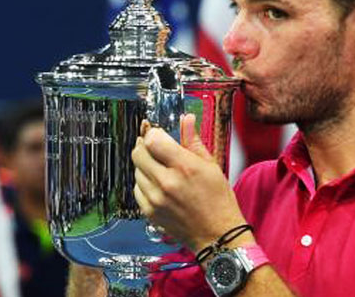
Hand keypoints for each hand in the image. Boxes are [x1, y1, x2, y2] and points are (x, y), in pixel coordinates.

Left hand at [131, 114, 246, 252]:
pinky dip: (144, 182)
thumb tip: (186, 119)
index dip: (153, 133)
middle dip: (145, 145)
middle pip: (138, 153)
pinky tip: (159, 184)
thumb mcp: (211, 165)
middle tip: (155, 146)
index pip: (152, 139)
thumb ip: (193, 141)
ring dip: (145, 164)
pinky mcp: (149, 211)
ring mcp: (155, 198)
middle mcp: (166, 182)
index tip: (158, 133)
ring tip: (162, 168)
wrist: (216, 235)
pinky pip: (136, 188)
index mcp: (184, 167)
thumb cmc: (218, 200)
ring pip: (136, 170)